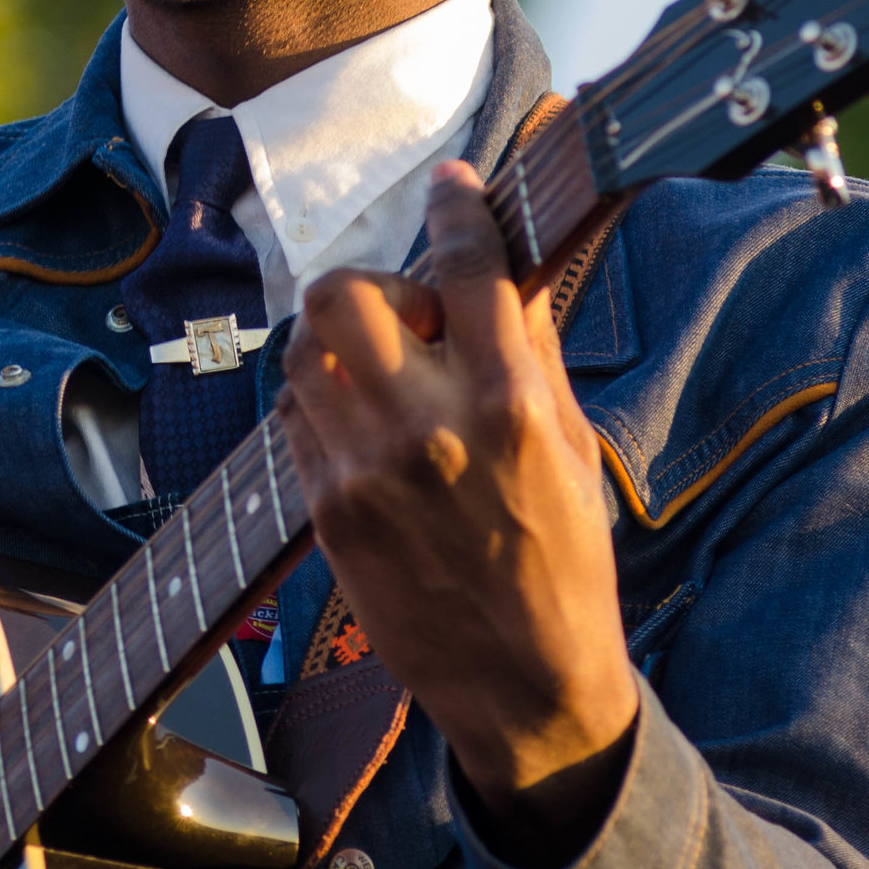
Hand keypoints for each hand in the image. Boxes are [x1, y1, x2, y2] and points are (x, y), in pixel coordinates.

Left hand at [278, 162, 637, 866]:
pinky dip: (321, 401)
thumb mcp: (572, 447)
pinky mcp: (326, 509)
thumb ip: (530, 353)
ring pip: (304, 349)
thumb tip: (504, 267)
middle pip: (345, 294)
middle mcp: (428, 428)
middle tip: (408, 318)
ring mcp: (365, 471)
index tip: (451, 184)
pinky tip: (361, 423)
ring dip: (337, 342)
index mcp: (508, 405)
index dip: (456, 208)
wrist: (524, 683)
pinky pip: (295, 416)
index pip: (468, 269)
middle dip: (371, 286)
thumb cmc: (564, 560)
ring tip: (380, 371)